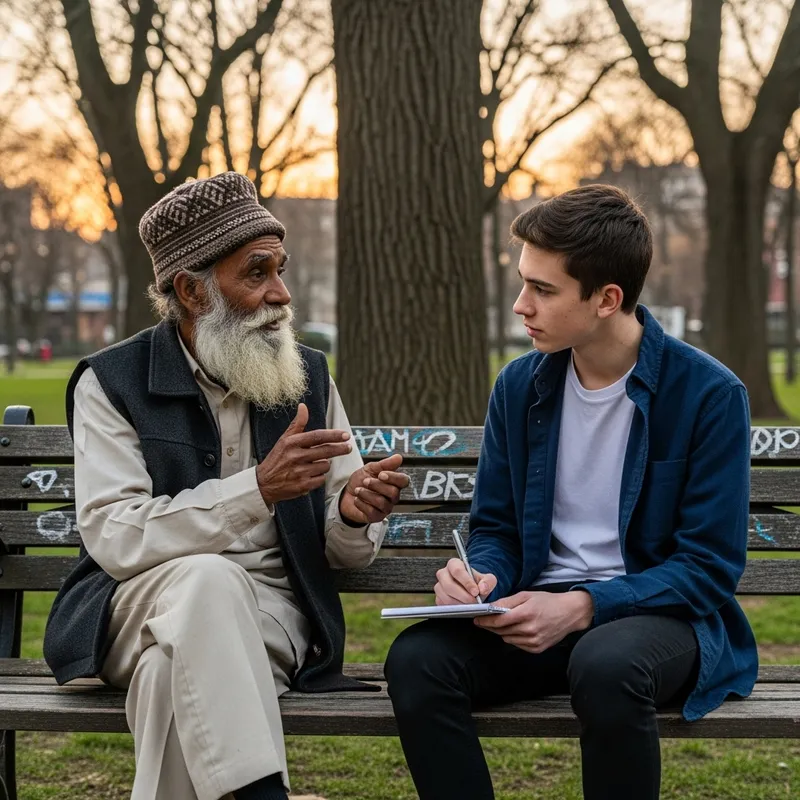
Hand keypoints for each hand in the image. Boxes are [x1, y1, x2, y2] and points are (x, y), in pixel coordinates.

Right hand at [256, 403, 352, 504]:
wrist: (264, 483)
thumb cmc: (277, 458)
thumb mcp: (284, 440)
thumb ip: (297, 424)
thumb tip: (303, 406)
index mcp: (292, 443)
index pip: (317, 436)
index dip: (334, 435)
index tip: (346, 435)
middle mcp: (296, 456)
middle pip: (326, 451)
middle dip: (341, 449)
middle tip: (349, 447)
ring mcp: (299, 472)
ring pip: (325, 465)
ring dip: (325, 464)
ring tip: (315, 464)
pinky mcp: (302, 486)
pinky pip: (321, 479)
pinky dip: (319, 477)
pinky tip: (311, 475)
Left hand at [338, 455, 409, 524]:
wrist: (346, 494)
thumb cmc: (361, 481)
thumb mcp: (370, 469)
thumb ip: (384, 464)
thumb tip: (399, 457)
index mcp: (394, 483)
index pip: (404, 481)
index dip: (394, 477)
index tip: (381, 474)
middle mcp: (393, 497)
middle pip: (393, 492)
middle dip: (377, 485)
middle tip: (365, 481)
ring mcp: (385, 508)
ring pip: (382, 502)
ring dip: (367, 494)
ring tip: (357, 490)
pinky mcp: (376, 517)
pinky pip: (372, 512)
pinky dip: (362, 504)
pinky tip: (357, 499)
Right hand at [434, 558, 497, 604]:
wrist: (473, 590)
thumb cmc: (477, 582)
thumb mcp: (487, 579)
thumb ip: (488, 582)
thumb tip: (483, 588)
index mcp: (454, 564)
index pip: (457, 571)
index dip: (466, 582)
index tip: (476, 592)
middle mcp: (443, 574)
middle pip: (449, 585)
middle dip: (463, 596)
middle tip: (474, 602)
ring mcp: (439, 587)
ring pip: (446, 597)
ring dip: (460, 604)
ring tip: (471, 607)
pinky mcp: (438, 598)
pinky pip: (444, 605)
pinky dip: (455, 609)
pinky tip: (464, 609)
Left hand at [474, 590, 593, 652]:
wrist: (570, 613)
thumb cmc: (548, 601)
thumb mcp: (526, 595)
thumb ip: (507, 601)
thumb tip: (490, 607)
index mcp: (526, 613)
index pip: (499, 621)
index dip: (485, 621)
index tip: (476, 620)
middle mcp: (530, 629)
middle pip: (501, 631)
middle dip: (491, 626)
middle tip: (484, 621)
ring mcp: (534, 641)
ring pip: (507, 639)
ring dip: (502, 632)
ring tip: (504, 623)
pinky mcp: (537, 648)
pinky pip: (517, 645)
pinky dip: (513, 638)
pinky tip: (517, 630)